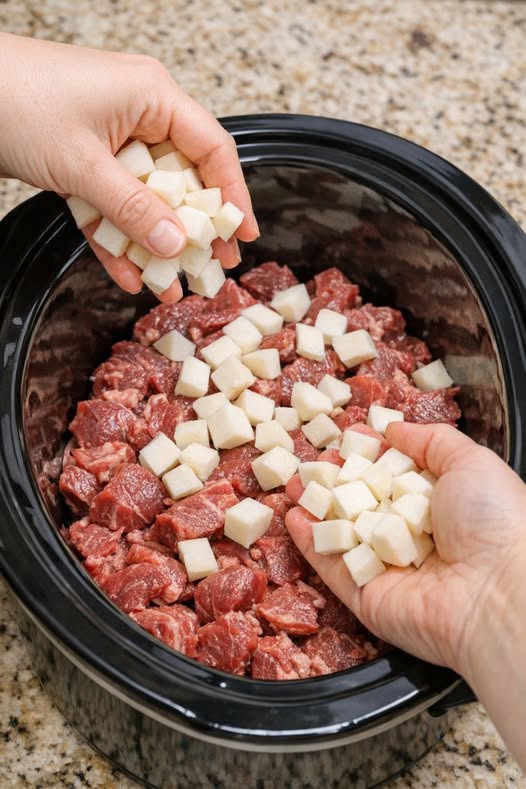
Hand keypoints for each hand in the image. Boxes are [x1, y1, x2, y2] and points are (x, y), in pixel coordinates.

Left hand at [0, 33, 258, 299]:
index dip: (233, 193)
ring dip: (155, 243)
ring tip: (172, 284)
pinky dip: (117, 239)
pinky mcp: (83, 161)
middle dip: (194, 228)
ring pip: (145, 198)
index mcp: (152, 97)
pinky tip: (129, 275)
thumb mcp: (84, 164)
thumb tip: (176, 244)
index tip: (244, 233)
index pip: (212, 148)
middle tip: (214, 265)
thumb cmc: (15, 101)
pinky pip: (111, 205)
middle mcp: (138, 115)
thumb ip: (134, 208)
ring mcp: (110, 139)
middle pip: (182, 178)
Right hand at [285, 423, 525, 673]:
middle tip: (316, 460)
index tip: (351, 435)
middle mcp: (414, 537)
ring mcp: (388, 568)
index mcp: (443, 505)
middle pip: (366, 503)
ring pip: (343, 533)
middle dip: (338, 479)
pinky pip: (332, 567)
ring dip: (317, 508)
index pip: (398, 475)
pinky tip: (293, 517)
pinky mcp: (367, 597)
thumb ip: (431, 440)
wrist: (499, 593)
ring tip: (295, 483)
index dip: (372, 454)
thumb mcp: (471, 461)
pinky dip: (310, 544)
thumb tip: (394, 429)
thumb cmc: (494, 521)